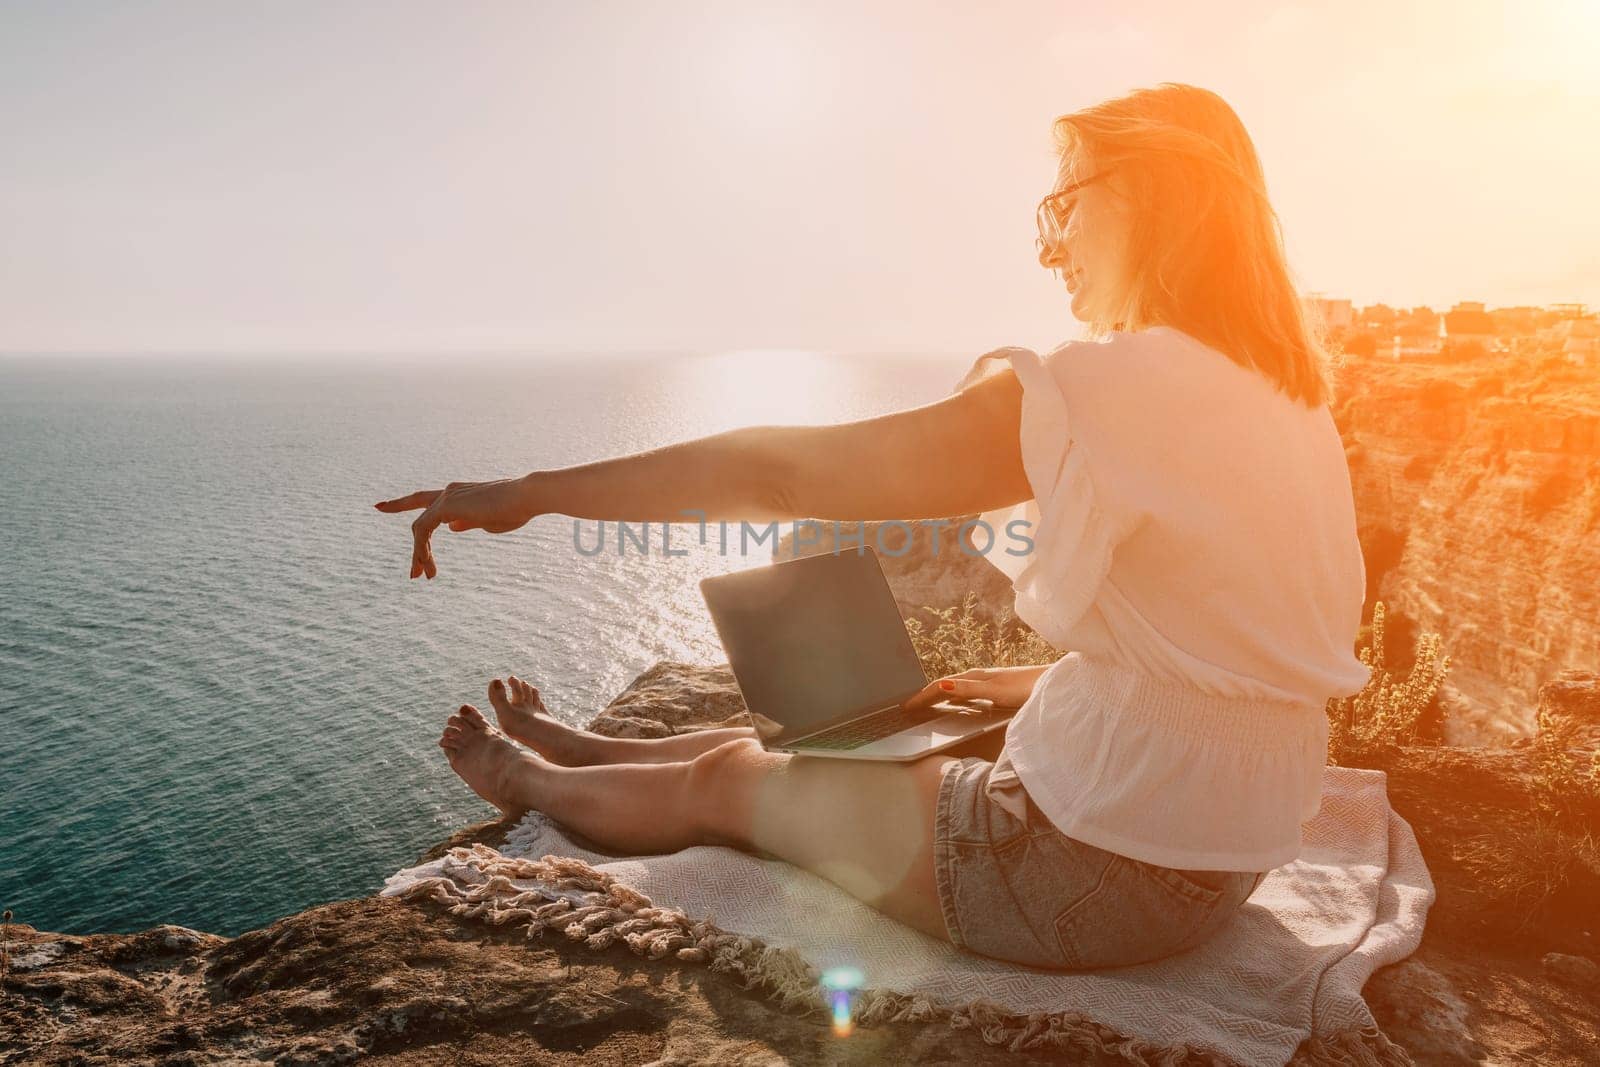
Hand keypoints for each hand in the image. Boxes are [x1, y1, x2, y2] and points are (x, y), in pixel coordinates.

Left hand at [374, 475, 539, 578]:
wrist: (527, 496)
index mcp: (459, 495)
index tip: (381, 506)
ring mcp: (447, 497)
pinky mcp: (447, 506)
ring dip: (419, 554)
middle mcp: (449, 492)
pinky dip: (422, 549)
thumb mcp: (488, 520)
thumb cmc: (516, 509)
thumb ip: (468, 522)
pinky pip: (423, 530)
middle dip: (404, 523)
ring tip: (421, 576)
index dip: (402, 503)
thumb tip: (451, 527)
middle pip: (419, 512)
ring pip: (420, 527)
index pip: (426, 499)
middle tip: (400, 549)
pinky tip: (427, 566)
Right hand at [902, 664, 1051, 712]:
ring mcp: (988, 683)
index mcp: (975, 677)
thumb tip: (941, 686)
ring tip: (925, 705)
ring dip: (938, 696)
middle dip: (925, 695)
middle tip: (908, 706)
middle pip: (945, 686)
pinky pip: (966, 693)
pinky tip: (956, 705)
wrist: (1055, 685)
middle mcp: (979, 677)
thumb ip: (968, 689)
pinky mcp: (997, 689)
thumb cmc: (1028, 689)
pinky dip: (953, 699)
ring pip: (955, 689)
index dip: (922, 696)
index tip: (906, 707)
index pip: (940, 685)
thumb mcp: (995, 692)